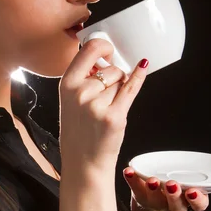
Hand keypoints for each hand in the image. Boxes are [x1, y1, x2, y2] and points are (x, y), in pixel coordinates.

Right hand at [59, 38, 147, 174]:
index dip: (103, 47)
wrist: (83, 163)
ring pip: (120, 82)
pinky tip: (143, 68)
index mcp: (66, 85)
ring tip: (106, 110)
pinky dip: (139, 78)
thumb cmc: (78, 132)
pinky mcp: (115, 116)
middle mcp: (80, 93)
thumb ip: (84, 78)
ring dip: (119, 92)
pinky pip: (131, 88)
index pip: (89, 50)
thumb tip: (105, 57)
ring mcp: (97, 105)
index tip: (109, 51)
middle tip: (104, 98)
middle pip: (110, 69)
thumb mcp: (70, 101)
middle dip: (114, 79)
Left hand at [123, 155, 210, 210]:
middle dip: (174, 195)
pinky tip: (129, 171)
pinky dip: (132, 180)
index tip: (193, 192)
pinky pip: (134, 190)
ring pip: (155, 199)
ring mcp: (156, 202)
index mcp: (191, 199)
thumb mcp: (205, 177)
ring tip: (151, 180)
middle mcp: (174, 203)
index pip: (198, 203)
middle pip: (176, 203)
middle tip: (171, 185)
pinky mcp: (140, 197)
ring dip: (152, 189)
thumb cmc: (183, 188)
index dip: (197, 199)